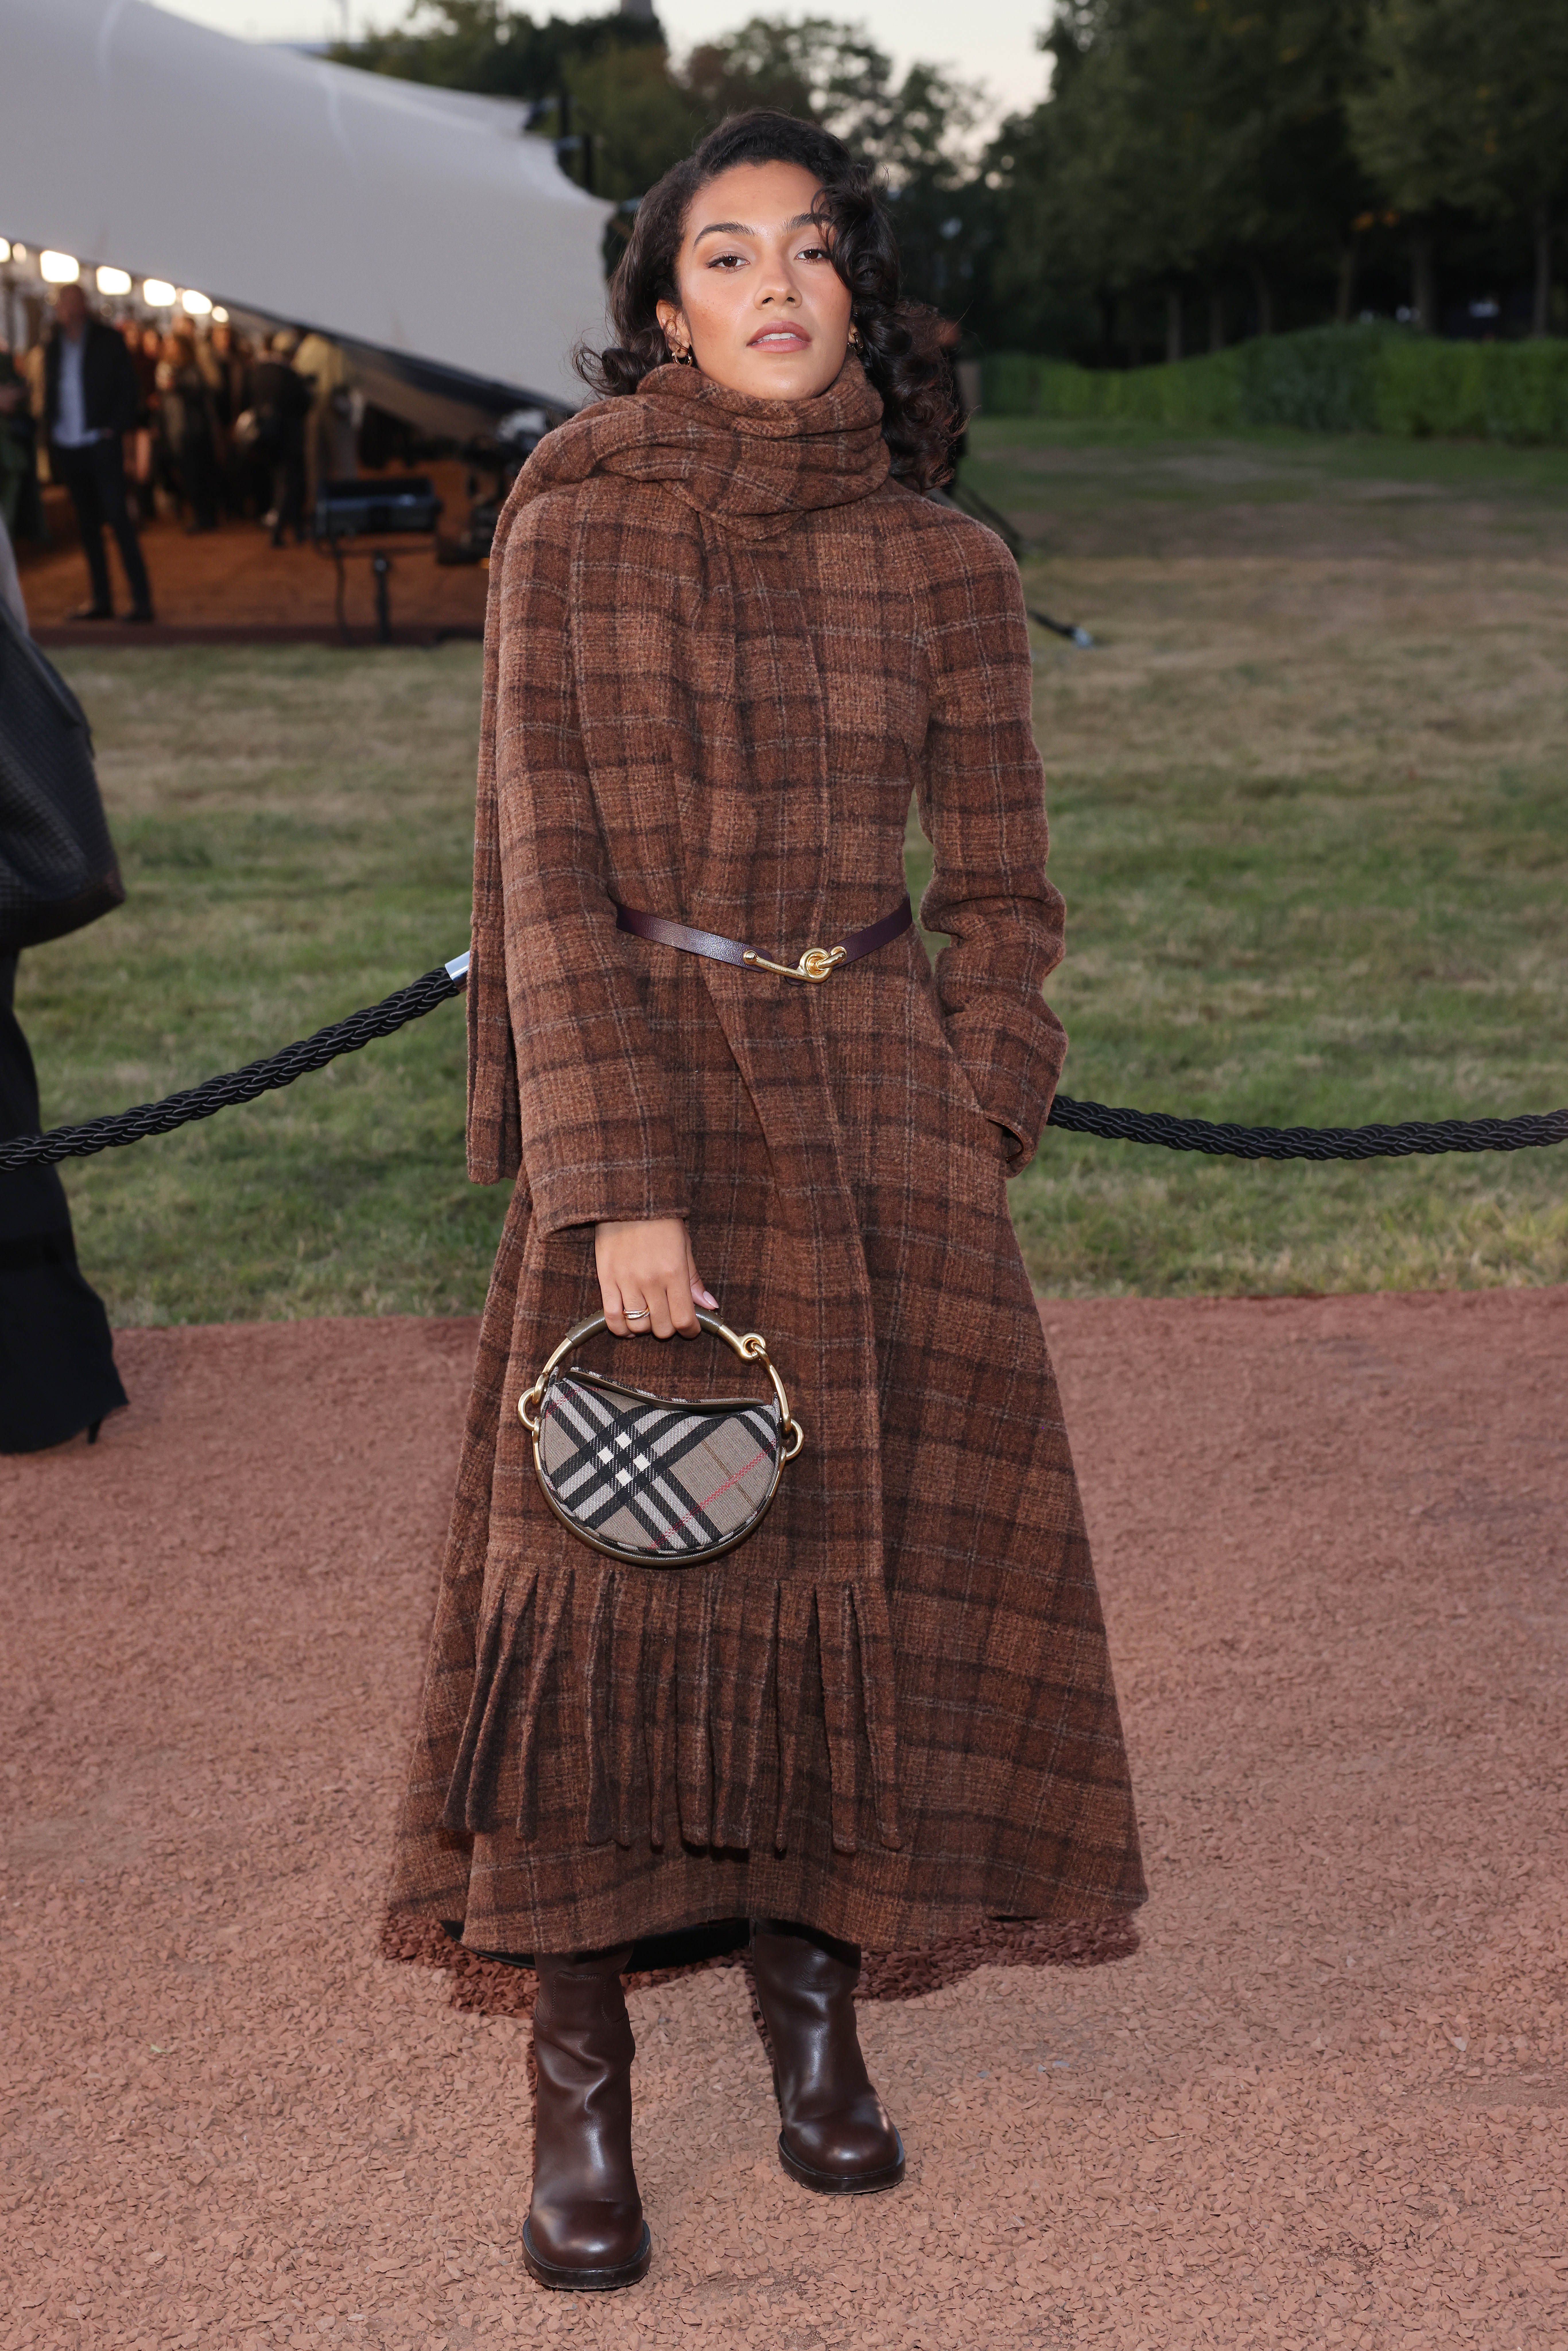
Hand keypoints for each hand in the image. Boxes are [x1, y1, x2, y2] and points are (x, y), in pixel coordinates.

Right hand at [595, 1217, 715, 1339]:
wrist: (629, 1198)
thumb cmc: (661, 1220)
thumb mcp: (685, 1246)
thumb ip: (694, 1279)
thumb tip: (710, 1306)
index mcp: (674, 1272)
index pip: (684, 1319)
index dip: (690, 1330)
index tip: (691, 1329)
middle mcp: (651, 1281)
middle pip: (661, 1327)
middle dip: (668, 1328)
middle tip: (668, 1317)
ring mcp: (626, 1281)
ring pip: (638, 1325)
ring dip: (645, 1327)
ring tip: (648, 1316)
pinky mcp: (606, 1279)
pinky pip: (611, 1317)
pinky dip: (620, 1328)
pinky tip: (627, 1325)